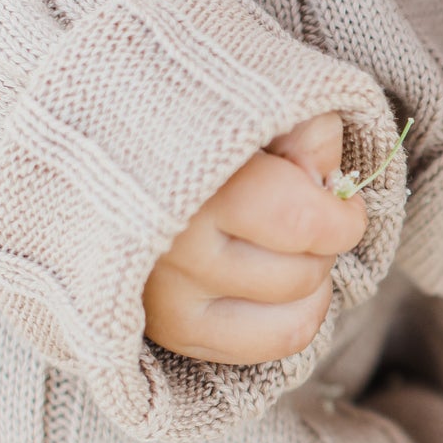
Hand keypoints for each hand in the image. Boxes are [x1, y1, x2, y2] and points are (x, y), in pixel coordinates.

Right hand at [143, 113, 366, 364]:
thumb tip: (332, 180)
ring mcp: (167, 297)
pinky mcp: (170, 331)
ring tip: (286, 247)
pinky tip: (277, 284)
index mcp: (193, 177)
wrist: (99, 153)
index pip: (304, 223)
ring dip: (311, 282)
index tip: (337, 197)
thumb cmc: (189, 117)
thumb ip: (305, 127)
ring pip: (295, 317)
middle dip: (322, 243)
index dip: (343, 216)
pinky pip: (271, 346)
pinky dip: (294, 317)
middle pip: (304, 271)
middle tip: (299, 211)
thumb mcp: (251, 96)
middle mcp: (174, 246)